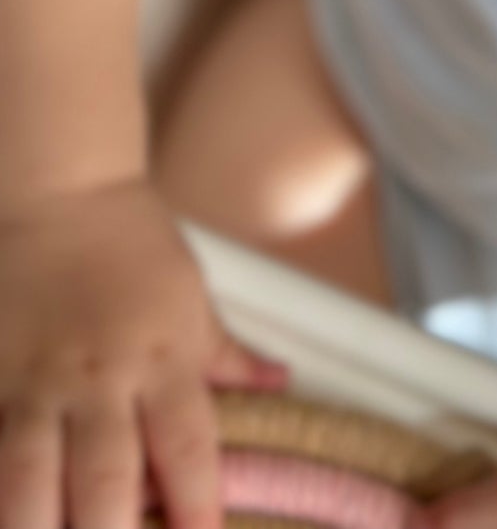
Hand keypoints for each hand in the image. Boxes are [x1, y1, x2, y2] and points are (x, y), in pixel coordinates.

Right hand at [0, 176, 287, 528]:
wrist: (58, 187)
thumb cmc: (131, 241)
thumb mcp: (190, 294)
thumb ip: (226, 354)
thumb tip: (281, 383)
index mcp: (163, 358)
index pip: (188, 449)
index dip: (196, 511)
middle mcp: (100, 379)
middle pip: (106, 482)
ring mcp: (33, 384)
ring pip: (26, 482)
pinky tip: (1, 510)